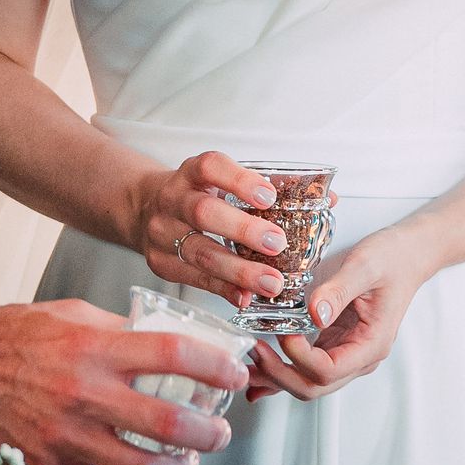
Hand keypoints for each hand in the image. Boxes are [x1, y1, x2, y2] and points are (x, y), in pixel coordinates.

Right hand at [0, 297, 249, 464]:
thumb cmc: (14, 337)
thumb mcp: (72, 316)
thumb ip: (121, 331)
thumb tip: (169, 346)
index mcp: (95, 348)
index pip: (174, 354)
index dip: (215, 367)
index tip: (235, 374)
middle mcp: (83, 395)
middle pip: (168, 426)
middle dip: (208, 434)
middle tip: (217, 432)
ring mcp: (65, 439)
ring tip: (186, 464)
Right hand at [130, 149, 286, 306]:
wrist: (144, 210)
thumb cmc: (195, 195)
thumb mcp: (216, 181)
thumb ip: (259, 190)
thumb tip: (321, 200)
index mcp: (190, 173)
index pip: (210, 167)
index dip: (239, 181)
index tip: (268, 197)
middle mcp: (171, 199)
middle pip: (203, 212)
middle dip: (243, 230)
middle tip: (277, 244)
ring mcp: (162, 232)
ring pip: (199, 252)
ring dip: (238, 270)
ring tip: (271, 282)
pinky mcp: (160, 263)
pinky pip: (194, 279)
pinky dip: (222, 289)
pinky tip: (245, 296)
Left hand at [246, 221, 433, 401]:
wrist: (407, 255)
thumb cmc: (391, 258)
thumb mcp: (365, 266)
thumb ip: (338, 291)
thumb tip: (314, 314)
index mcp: (371, 344)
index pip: (328, 370)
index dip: (299, 357)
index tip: (282, 333)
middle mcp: (358, 357)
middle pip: (314, 386)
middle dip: (279, 374)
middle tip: (252, 350)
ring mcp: (345, 352)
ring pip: (306, 381)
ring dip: (275, 376)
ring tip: (245, 364)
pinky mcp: (333, 342)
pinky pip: (305, 365)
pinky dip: (281, 369)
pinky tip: (259, 369)